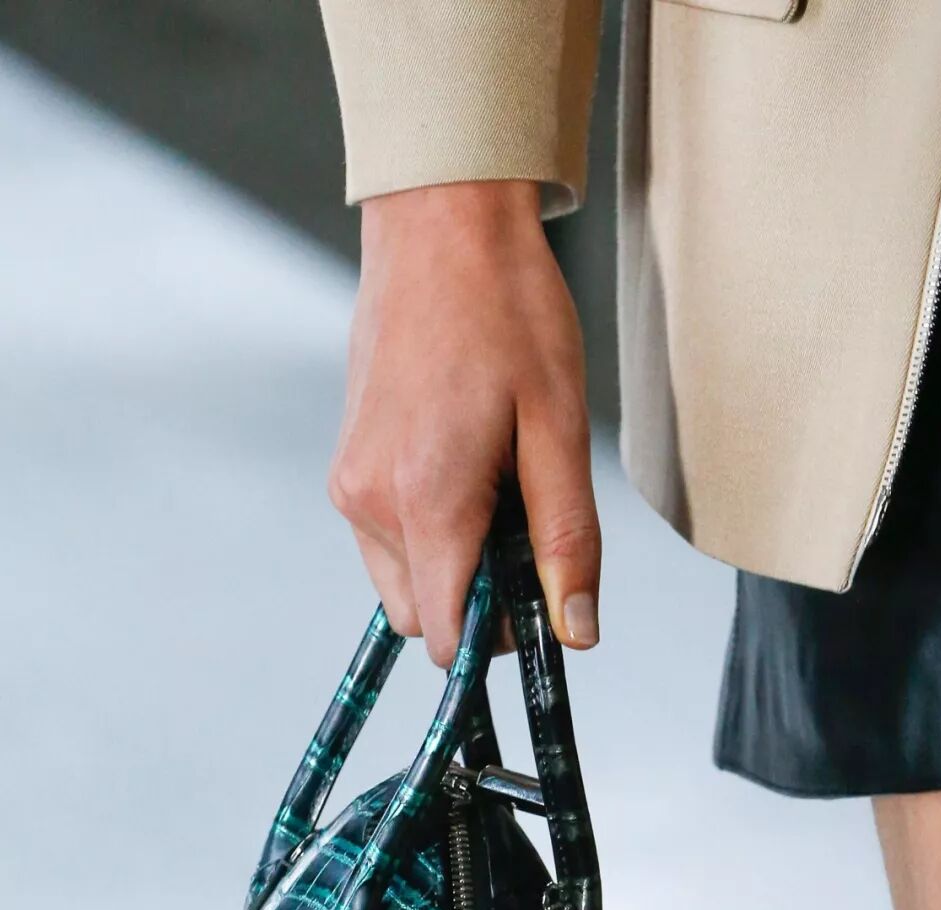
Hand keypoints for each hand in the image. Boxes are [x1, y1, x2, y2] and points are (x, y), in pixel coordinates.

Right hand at [328, 180, 600, 666]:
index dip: (502, 636)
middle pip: (425, 619)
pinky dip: (429, 535)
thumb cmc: (507, 310)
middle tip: (526, 526)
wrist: (441, 224)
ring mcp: (350, 485)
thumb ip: (567, 539)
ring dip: (453, 567)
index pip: (450, 634)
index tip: (539, 599)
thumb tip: (575, 633)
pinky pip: (387, 542)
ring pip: (404, 584)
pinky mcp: (346, 466)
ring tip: (496, 485)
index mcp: (426, 498)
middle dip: (479, 601)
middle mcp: (370, 502)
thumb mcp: (561, 427)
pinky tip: (465, 469)